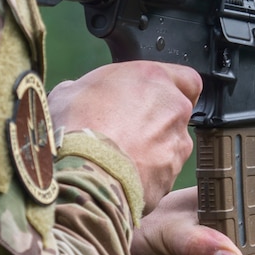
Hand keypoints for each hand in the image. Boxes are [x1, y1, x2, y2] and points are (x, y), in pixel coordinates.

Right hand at [49, 61, 201, 206]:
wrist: (84, 172)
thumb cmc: (76, 127)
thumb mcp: (69, 92)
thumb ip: (87, 89)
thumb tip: (81, 96)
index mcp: (152, 78)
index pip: (186, 79)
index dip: (171, 90)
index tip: (152, 98)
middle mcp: (173, 108)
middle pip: (176, 114)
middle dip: (157, 122)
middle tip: (126, 130)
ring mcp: (176, 144)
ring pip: (171, 145)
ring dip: (152, 149)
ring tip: (119, 158)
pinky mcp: (171, 176)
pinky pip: (162, 173)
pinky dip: (147, 174)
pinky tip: (120, 176)